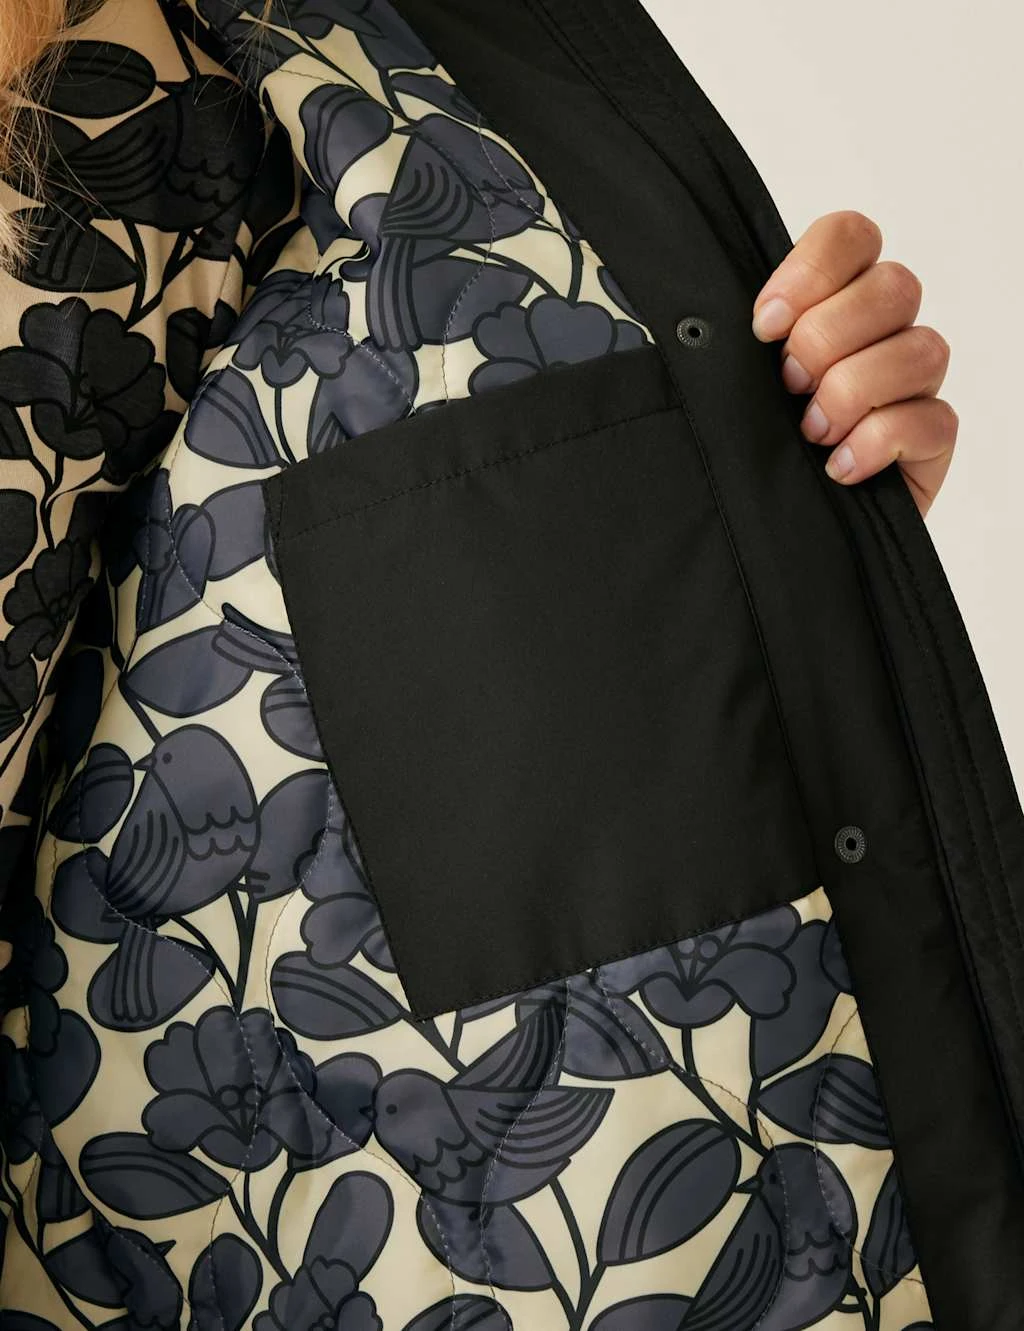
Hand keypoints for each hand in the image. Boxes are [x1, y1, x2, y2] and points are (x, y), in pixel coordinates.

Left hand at [751, 210, 957, 518]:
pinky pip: (929, 419)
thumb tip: (702, 322)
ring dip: (853, 391)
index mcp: (835, 300)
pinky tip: (837, 467)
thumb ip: (737, 345)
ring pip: (920, 349)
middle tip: (787, 385)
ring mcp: (913, 384)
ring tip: (810, 432)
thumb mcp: (732, 388)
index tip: (763, 326)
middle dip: (828, 337)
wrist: (775, 528)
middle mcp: (884, 332)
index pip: (852, 236)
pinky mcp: (930, 438)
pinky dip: (876, 441)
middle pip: (894, 287)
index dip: (813, 269)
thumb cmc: (753, 447)